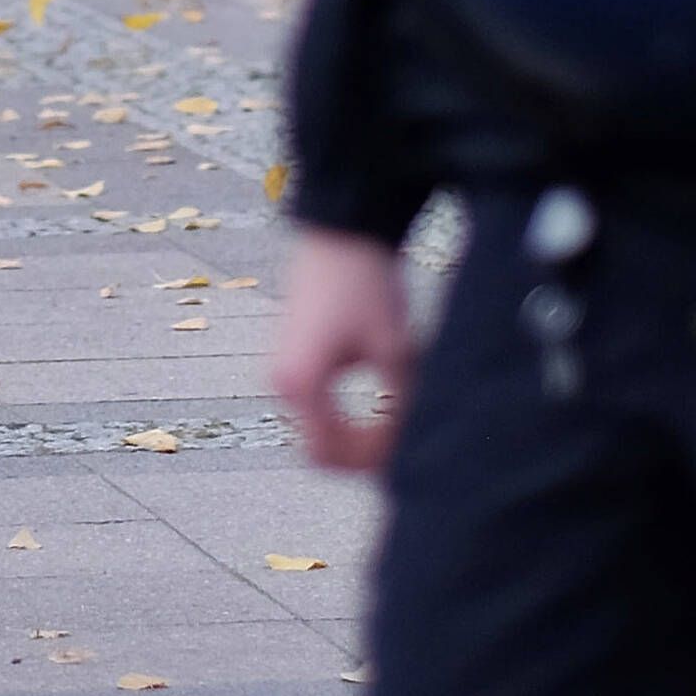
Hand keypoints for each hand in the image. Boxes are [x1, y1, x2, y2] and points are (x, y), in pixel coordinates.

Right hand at [269, 225, 415, 475]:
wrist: (342, 233)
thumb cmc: (367, 286)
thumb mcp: (395, 350)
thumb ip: (402, 406)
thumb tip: (414, 449)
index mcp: (300, 383)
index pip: (328, 453)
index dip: (369, 461)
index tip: (407, 450)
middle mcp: (281, 383)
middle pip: (321, 449)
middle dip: (365, 453)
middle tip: (408, 441)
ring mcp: (284, 374)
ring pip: (321, 431)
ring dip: (360, 435)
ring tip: (401, 419)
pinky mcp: (294, 364)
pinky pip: (319, 411)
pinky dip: (349, 419)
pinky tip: (385, 404)